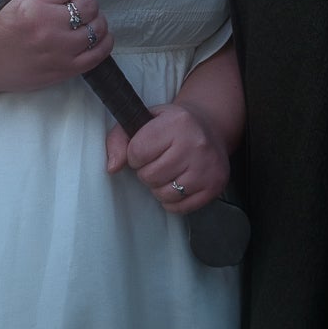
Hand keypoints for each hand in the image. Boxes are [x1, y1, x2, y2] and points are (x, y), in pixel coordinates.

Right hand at [0, 0, 111, 93]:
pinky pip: (100, 52)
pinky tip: (89, 36)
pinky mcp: (65, 70)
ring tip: (77, 22)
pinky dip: (101, 41)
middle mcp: (48, 27)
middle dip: (82, 1)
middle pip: (89, 3)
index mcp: (33, 3)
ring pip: (98, 26)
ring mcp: (59, 51)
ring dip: (93, 21)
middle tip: (68, 7)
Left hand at [105, 103, 229, 213]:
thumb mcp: (144, 120)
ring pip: (164, 194)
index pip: (137, 152)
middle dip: (147, 172)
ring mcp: (207, 167)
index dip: (135, 155)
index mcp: (176, 122)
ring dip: (160, 187)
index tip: (145, 150)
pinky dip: (174, 201)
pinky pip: (180, 208)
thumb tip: (112, 167)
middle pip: (150, 176)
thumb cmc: (172, 126)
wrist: (209, 127)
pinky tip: (179, 182)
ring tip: (169, 171)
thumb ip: (119, 139)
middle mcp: (195, 144)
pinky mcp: (215, 185)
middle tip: (158, 161)